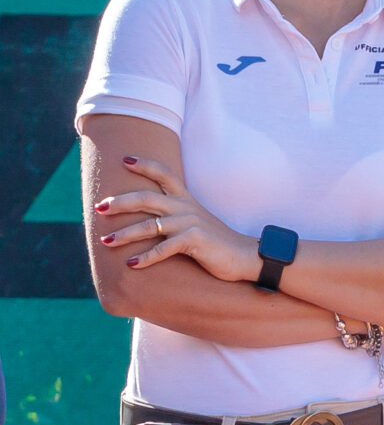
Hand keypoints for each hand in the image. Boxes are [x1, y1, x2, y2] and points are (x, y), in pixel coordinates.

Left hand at [95, 155, 255, 281]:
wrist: (242, 255)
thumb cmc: (215, 241)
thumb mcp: (195, 221)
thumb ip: (174, 215)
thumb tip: (149, 220)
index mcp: (186, 199)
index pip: (164, 174)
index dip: (144, 165)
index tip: (124, 160)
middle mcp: (185, 207)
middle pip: (146, 198)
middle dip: (120, 202)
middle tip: (99, 208)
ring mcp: (189, 223)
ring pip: (148, 225)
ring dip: (124, 234)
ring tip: (105, 241)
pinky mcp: (194, 241)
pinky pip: (163, 249)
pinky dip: (145, 257)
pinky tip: (132, 264)